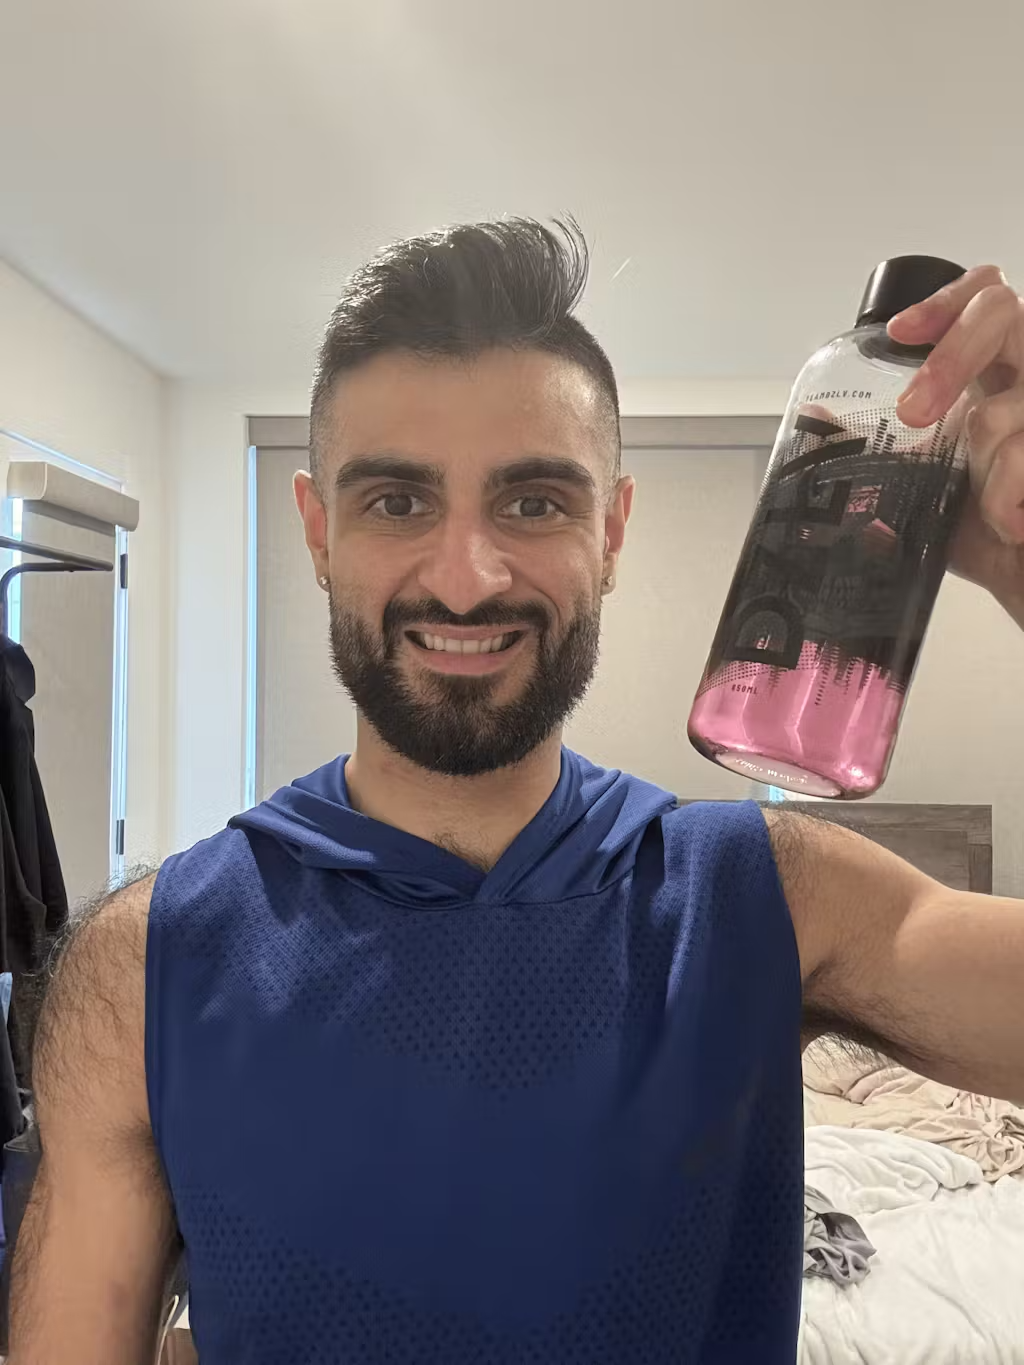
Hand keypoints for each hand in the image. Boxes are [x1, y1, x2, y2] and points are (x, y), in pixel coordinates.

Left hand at [888, 266, 1023, 624]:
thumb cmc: (988, 533)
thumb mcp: (926, 486)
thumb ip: (884, 450)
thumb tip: (816, 420)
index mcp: (997, 374)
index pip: (985, 298)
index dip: (946, 300)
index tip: (900, 333)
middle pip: (1001, 312)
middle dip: (948, 361)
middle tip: (914, 413)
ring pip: (1003, 404)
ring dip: (986, 462)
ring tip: (993, 511)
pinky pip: (1021, 455)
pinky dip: (1007, 499)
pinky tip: (1014, 523)